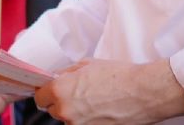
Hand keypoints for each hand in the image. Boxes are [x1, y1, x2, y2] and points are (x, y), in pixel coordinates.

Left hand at [33, 59, 183, 123]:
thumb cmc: (119, 76)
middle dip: (61, 102)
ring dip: (75, 113)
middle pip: (53, 110)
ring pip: (68, 120)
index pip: (39, 97)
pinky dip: (87, 120)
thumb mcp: (87, 65)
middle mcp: (66, 111)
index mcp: (61, 90)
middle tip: (78, 94)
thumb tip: (56, 77)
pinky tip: (100, 110)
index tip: (51, 90)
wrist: (143, 92)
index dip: (46, 92)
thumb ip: (66, 73)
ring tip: (94, 101)